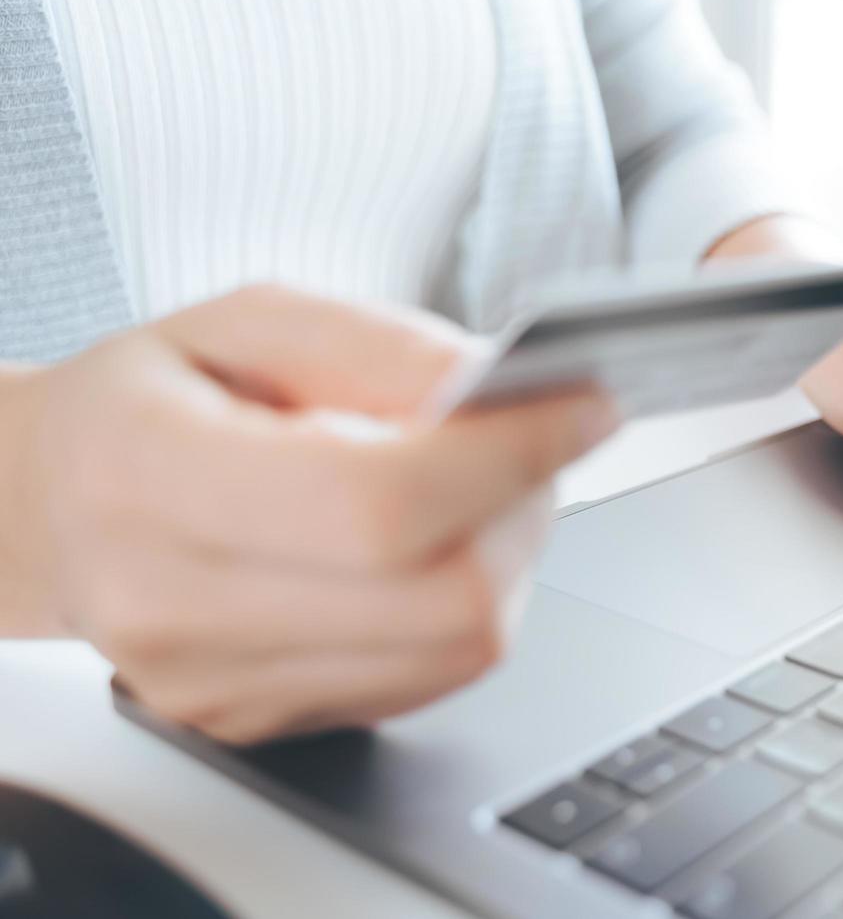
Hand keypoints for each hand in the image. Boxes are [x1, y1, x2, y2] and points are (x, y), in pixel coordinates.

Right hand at [0, 286, 617, 743]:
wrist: (54, 506)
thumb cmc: (156, 400)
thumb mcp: (246, 320)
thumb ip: (375, 346)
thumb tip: (492, 390)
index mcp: (148, 474)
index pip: (377, 503)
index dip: (509, 457)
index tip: (585, 406)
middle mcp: (172, 604)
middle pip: (441, 599)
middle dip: (526, 508)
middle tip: (536, 440)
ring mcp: (216, 686)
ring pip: (458, 648)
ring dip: (510, 557)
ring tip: (480, 486)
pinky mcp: (263, 724)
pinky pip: (432, 678)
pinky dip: (468, 605)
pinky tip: (434, 546)